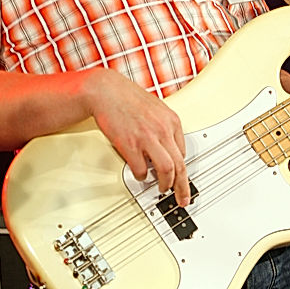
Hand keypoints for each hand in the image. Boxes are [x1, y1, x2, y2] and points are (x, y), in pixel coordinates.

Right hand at [84, 69, 190, 205]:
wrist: (105, 90)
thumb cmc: (127, 97)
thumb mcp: (155, 108)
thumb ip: (164, 126)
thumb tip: (168, 147)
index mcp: (171, 121)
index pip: (183, 152)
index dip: (181, 168)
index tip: (180, 178)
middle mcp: (163, 130)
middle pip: (180, 165)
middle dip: (183, 186)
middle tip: (182, 197)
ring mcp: (147, 138)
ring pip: (166, 170)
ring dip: (165, 184)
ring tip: (161, 189)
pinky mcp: (130, 145)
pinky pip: (141, 170)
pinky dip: (141, 176)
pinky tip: (139, 174)